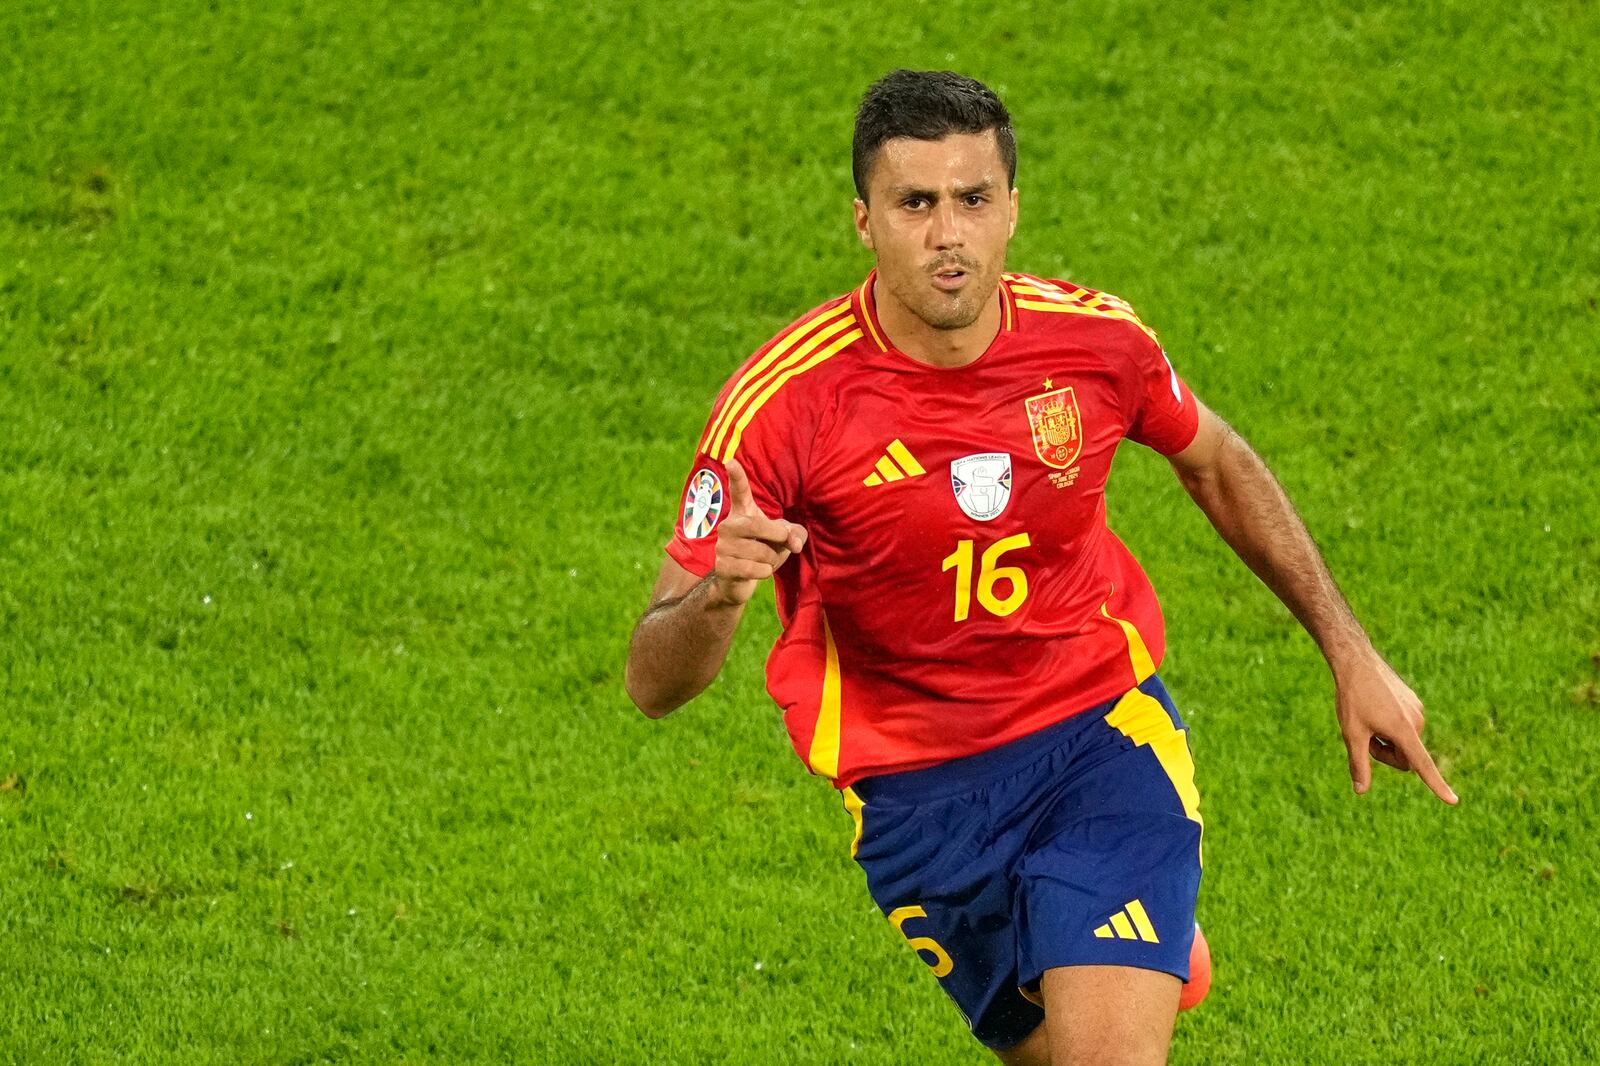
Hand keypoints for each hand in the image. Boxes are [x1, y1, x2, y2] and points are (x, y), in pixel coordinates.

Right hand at [707, 458, 807, 606]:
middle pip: (756, 525)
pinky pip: (753, 569)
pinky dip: (764, 572)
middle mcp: (728, 525)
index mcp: (743, 512)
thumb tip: (794, 543)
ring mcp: (722, 546)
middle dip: (777, 535)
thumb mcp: (784, 540)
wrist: (739, 580)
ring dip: (772, 559)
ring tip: (766, 560)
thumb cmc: (763, 551)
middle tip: (783, 541)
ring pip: (759, 552)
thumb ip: (795, 535)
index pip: (739, 491)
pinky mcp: (722, 566)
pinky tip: (759, 570)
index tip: (730, 460)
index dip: (736, 476)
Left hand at [1333, 651, 1457, 804]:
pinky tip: (1374, 708)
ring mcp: (1418, 710)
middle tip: (1364, 736)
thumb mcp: (1351, 734)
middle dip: (1385, 754)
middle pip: (1404, 758)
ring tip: (1368, 719)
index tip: (1453, 802)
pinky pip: (1404, 726)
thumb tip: (1361, 791)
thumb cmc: (1352, 699)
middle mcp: (1417, 721)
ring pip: (1403, 742)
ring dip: (1386, 739)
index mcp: (1404, 731)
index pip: (1421, 765)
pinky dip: (1390, 726)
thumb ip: (1358, 764)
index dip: (1436, 785)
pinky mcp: (1414, 702)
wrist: (1356, 662)